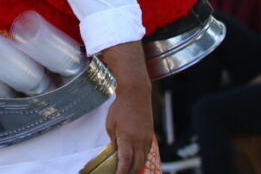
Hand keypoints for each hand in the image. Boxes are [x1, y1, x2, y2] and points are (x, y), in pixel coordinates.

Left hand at [98, 41, 152, 173]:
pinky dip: (141, 160)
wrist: (136, 94)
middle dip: (129, 173)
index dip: (121, 172)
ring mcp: (146, 139)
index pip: (125, 161)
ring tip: (128, 172)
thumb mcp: (110, 124)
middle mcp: (139, 141)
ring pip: (143, 160)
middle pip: (136, 164)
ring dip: (136, 168)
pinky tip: (136, 162)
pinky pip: (146, 153)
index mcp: (127, 138)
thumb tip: (117, 152)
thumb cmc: (120, 108)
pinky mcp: (150, 136)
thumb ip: (114, 140)